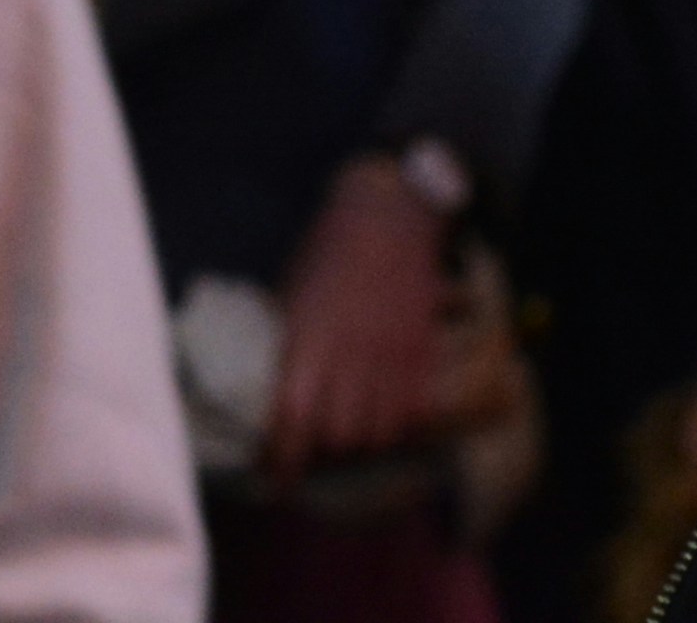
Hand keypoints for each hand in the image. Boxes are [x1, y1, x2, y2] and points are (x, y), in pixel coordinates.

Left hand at [267, 157, 456, 472]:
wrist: (390, 217)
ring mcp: (393, 361)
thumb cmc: (329, 250)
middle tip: (309, 454)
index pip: (294, 416)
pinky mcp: (424, 359)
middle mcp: (352, 357)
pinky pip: (412, 417)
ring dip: (359, 446)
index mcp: (308, 337)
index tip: (272, 477)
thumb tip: (274, 389)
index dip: (282, 456)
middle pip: (338, 437)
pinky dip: (396, 430)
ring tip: (345, 441)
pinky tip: (383, 423)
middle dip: (320, 455)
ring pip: (377, 435)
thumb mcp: (292, 291)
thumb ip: (290, 342)